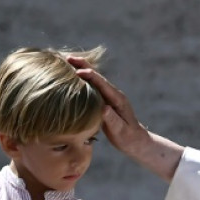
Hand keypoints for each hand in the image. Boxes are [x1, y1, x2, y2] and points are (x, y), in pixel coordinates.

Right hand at [68, 57, 184, 181]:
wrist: (135, 141)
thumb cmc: (128, 138)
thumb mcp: (121, 131)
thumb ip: (113, 120)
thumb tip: (104, 108)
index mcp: (117, 99)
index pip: (102, 84)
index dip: (90, 76)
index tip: (76, 71)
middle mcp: (113, 94)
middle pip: (96, 77)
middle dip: (83, 66)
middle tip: (67, 58)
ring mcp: (108, 97)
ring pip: (93, 80)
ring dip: (80, 70)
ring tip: (64, 62)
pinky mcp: (103, 101)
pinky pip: (91, 87)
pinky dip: (81, 80)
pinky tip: (70, 79)